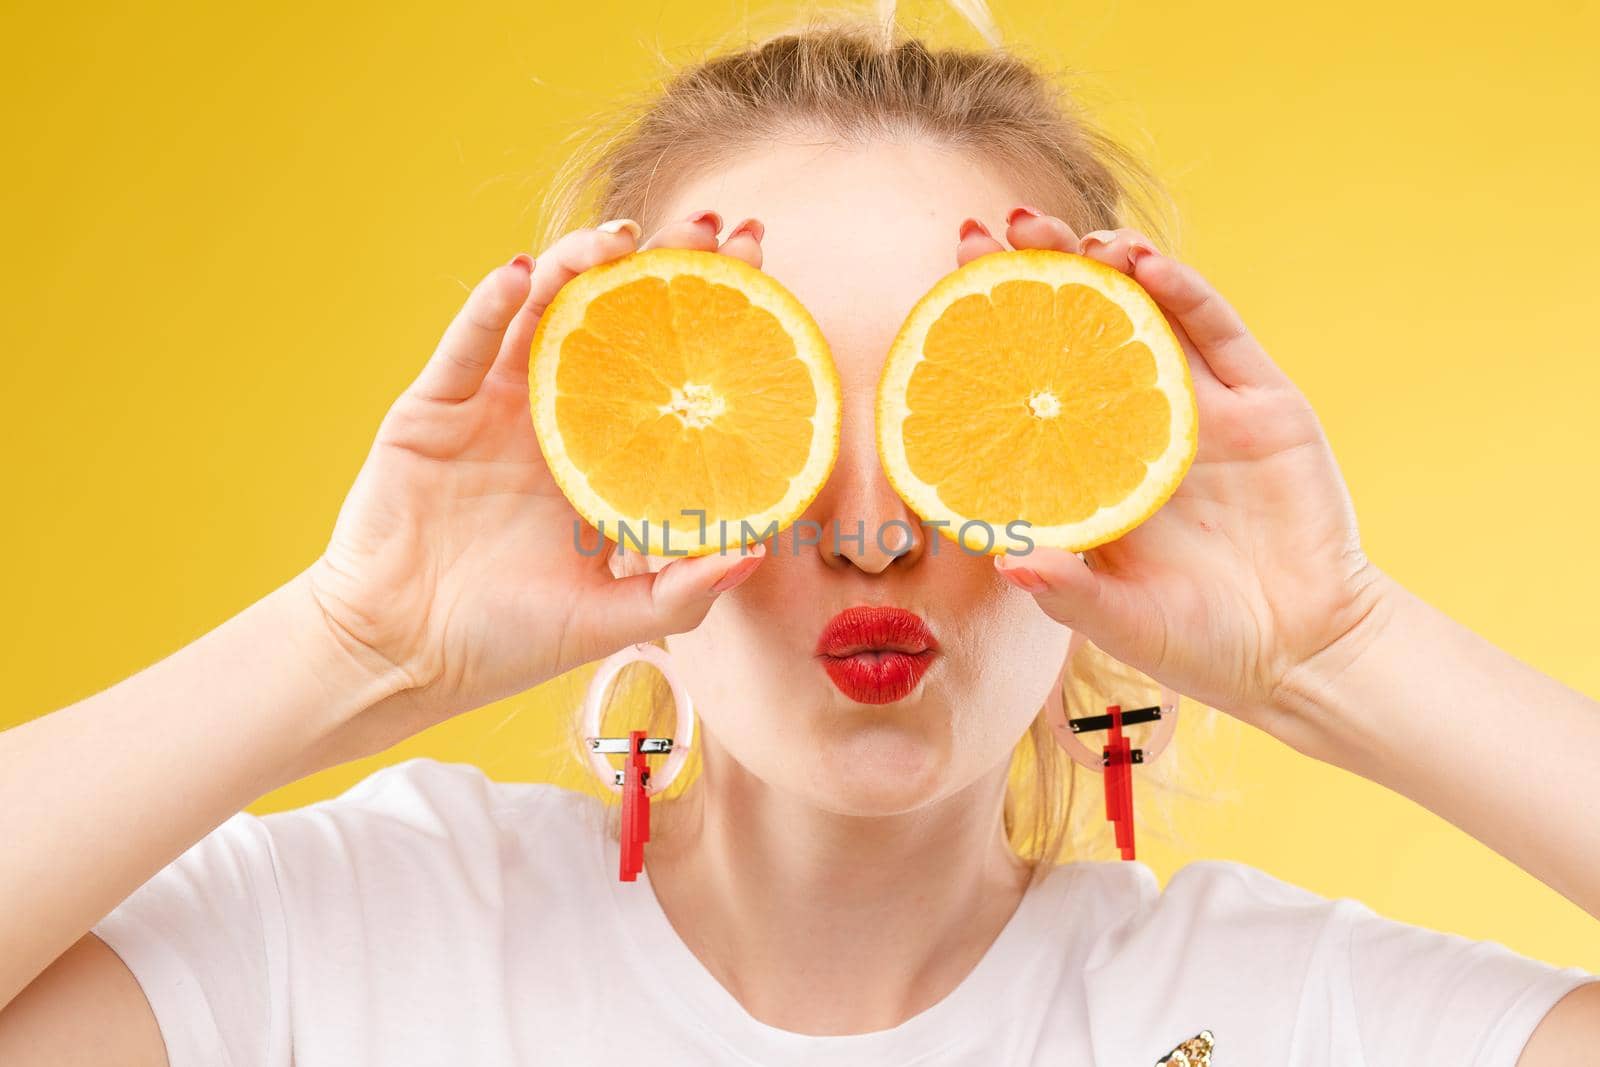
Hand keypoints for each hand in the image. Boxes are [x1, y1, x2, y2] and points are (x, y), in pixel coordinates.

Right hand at [303, 211, 769, 743]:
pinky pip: (467, 344)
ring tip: (624, 237)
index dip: (716, 319)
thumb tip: (759, 550)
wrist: (398, 657)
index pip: (672, 373)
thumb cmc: (505, 642)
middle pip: (619, 324)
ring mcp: (494, 408)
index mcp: (607, 462)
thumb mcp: (609, 621)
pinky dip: (492, 306)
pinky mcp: (434, 407)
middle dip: (666, 270)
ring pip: (545, 316)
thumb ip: (683, 590)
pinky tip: (526, 272)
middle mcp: (557, 422)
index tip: (764, 269)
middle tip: (713, 226)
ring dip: (582, 265)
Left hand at [968, 209, 1392, 735]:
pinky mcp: (1263, 405)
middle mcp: (1137, 425)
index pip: (1030, 383)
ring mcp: (1201, 409)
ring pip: (1146, 315)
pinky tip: (1144, 264)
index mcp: (1091, 469)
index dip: (992, 332)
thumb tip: (1005, 561)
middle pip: (1080, 330)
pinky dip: (1184, 294)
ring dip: (1106, 266)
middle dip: (1039, 275)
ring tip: (1065, 235)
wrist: (1306, 654)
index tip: (950, 282)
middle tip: (998, 227)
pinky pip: (1219, 335)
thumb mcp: (1124, 623)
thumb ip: (1068, 593)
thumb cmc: (1201, 644)